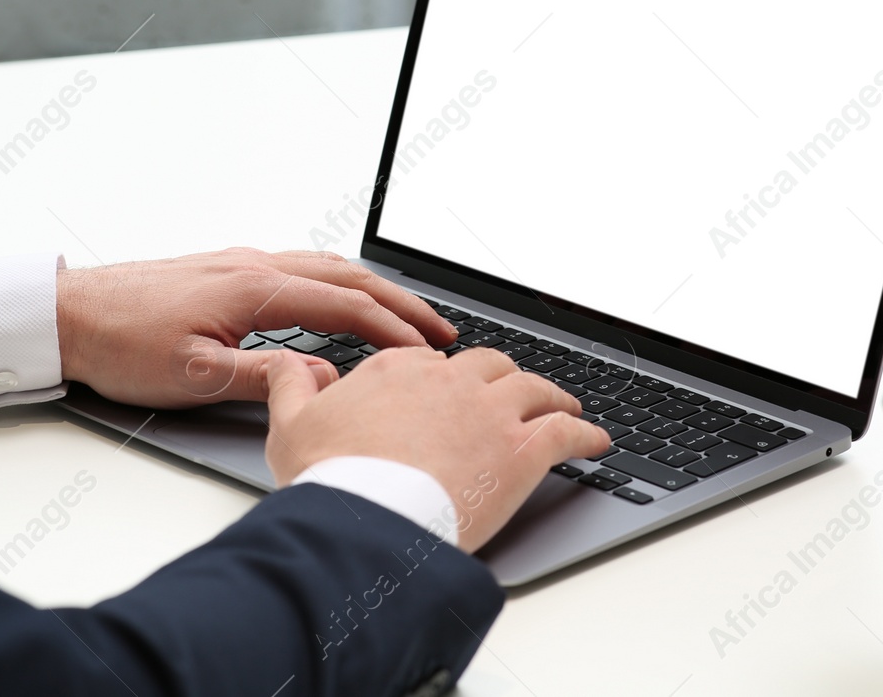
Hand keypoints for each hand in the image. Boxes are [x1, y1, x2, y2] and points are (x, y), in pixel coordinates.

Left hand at [55, 247, 457, 408]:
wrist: (69, 313)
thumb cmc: (120, 342)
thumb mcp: (193, 376)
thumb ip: (262, 378)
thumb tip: (319, 383)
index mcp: (253, 288)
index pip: (344, 304)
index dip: (393, 328)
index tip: (427, 350)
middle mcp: (253, 265)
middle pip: (347, 276)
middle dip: (400, 302)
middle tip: (440, 330)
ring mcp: (241, 263)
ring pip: (326, 266)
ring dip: (372, 288)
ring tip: (404, 315)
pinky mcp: (227, 269)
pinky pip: (301, 267)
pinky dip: (339, 281)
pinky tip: (340, 297)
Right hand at [263, 347, 609, 552]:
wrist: (365, 522)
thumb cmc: (329, 479)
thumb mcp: (289, 425)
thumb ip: (291, 385)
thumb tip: (288, 361)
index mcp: (396, 370)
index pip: (431, 362)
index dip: (445, 380)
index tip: (451, 393)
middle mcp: (448, 381)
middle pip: (489, 366)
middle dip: (504, 378)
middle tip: (512, 393)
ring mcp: (489, 413)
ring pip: (533, 389)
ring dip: (552, 396)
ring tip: (563, 406)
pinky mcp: (520, 451)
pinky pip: (565, 432)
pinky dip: (584, 433)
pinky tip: (594, 440)